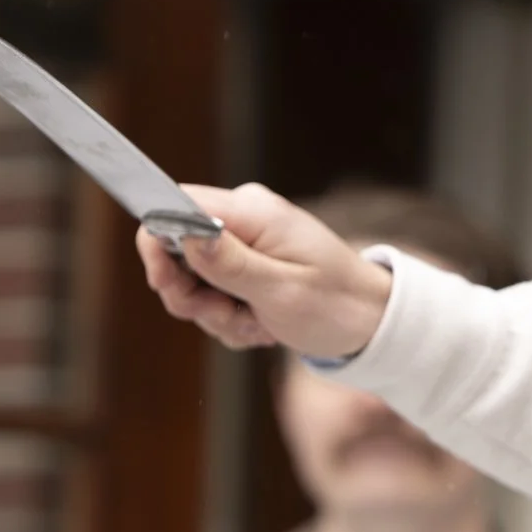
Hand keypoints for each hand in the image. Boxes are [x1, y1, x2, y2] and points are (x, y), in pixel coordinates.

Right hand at [137, 182, 394, 359]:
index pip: (173, 205)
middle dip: (193, 296)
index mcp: (251, 211)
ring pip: (191, 283)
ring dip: (217, 316)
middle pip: (174, 250)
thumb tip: (181, 233)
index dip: (157, 244)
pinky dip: (230, 320)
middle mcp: (242, 220)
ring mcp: (242, 245)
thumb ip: (229, 263)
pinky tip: (263, 327)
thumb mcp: (282, 291)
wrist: (374, 324)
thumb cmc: (338, 305)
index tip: (170, 286)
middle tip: (230, 316)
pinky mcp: (245, 269)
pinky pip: (212, 297)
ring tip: (259, 325)